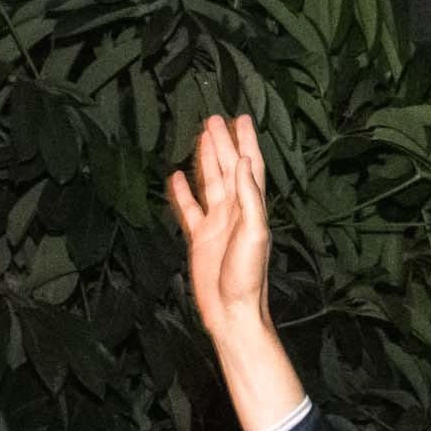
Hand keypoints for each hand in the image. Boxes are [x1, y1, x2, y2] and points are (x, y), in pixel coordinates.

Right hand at [167, 112, 270, 338]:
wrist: (231, 312)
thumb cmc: (247, 278)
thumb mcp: (254, 234)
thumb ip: (249, 198)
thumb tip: (243, 162)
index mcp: (250, 208)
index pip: (249, 167)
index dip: (246, 142)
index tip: (241, 118)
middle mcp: (235, 212)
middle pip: (228, 169)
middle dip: (222, 143)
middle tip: (213, 119)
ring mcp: (217, 224)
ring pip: (210, 183)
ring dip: (206, 160)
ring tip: (201, 136)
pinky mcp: (200, 239)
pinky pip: (190, 210)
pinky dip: (183, 193)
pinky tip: (176, 178)